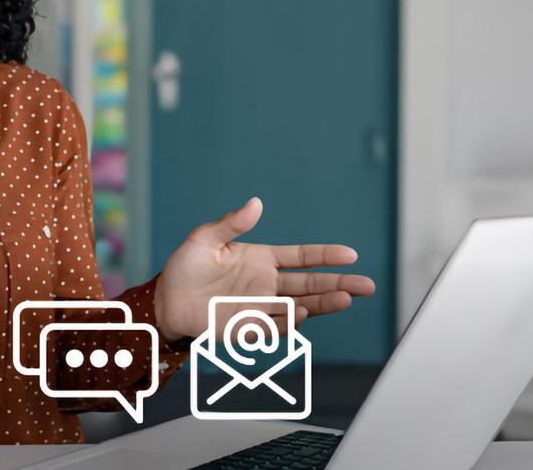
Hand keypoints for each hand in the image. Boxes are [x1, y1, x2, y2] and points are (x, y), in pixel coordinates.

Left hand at [154, 197, 374, 342]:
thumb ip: (231, 224)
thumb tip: (256, 203)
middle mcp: (267, 284)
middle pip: (310, 284)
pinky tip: (300, 313)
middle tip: (367, 286)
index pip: (301, 257)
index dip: (325, 255)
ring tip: (346, 299)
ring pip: (300, 306)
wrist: (165, 301)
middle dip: (339, 284)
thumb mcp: (204, 239)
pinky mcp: (248, 328)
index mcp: (261, 259)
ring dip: (322, 303)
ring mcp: (260, 307)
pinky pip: (274, 326)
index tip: (350, 254)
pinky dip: (288, 322)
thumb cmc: (185, 267)